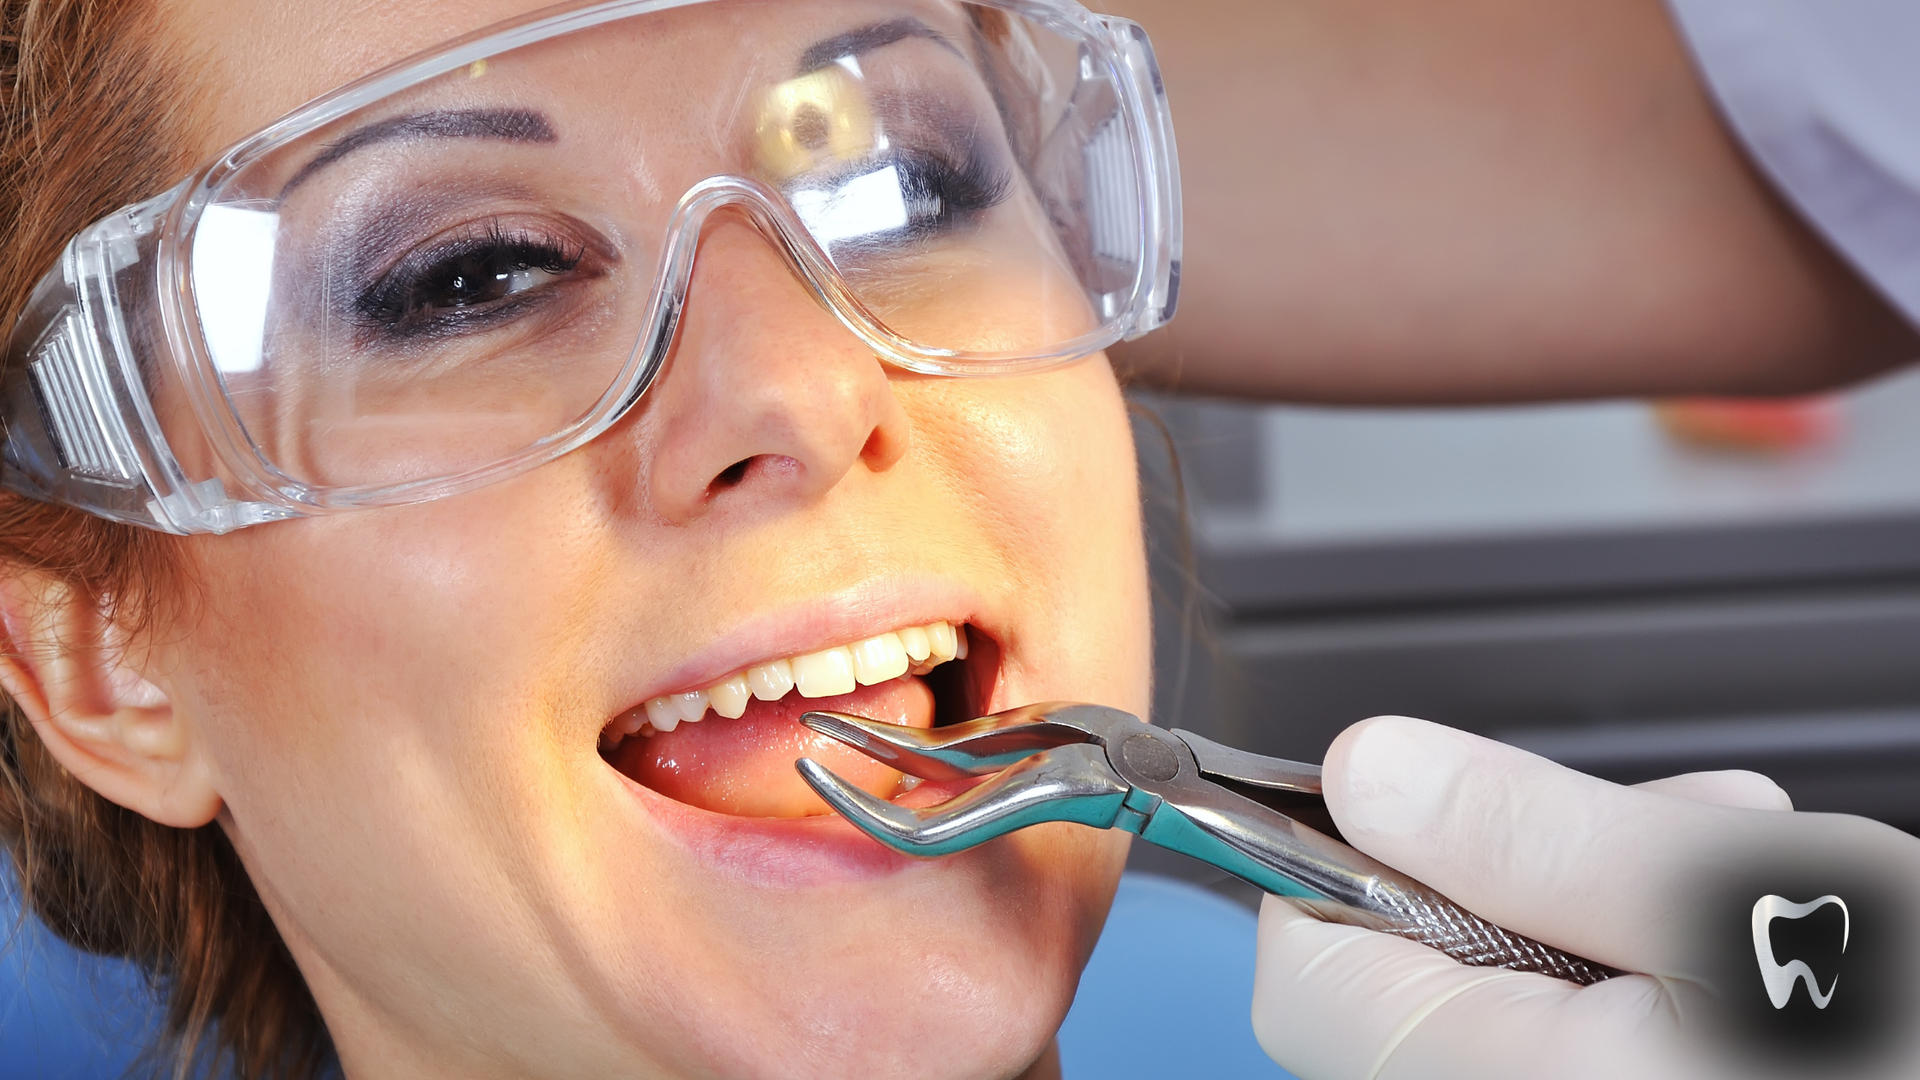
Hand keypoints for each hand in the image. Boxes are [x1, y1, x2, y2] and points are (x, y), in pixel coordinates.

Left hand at [1251, 716, 1919, 1078]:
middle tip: (1648, 823)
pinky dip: (1648, 958)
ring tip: (1737, 865)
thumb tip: (1367, 771)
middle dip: (1523, 860)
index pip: (1307, 972)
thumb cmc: (1899, 1048)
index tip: (1410, 790)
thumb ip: (1528, 835)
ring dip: (1605, 896)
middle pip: (1418, 967)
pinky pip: (1591, 1027)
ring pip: (1519, 983)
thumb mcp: (1723, 898)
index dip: (1335, 861)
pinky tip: (1744, 925)